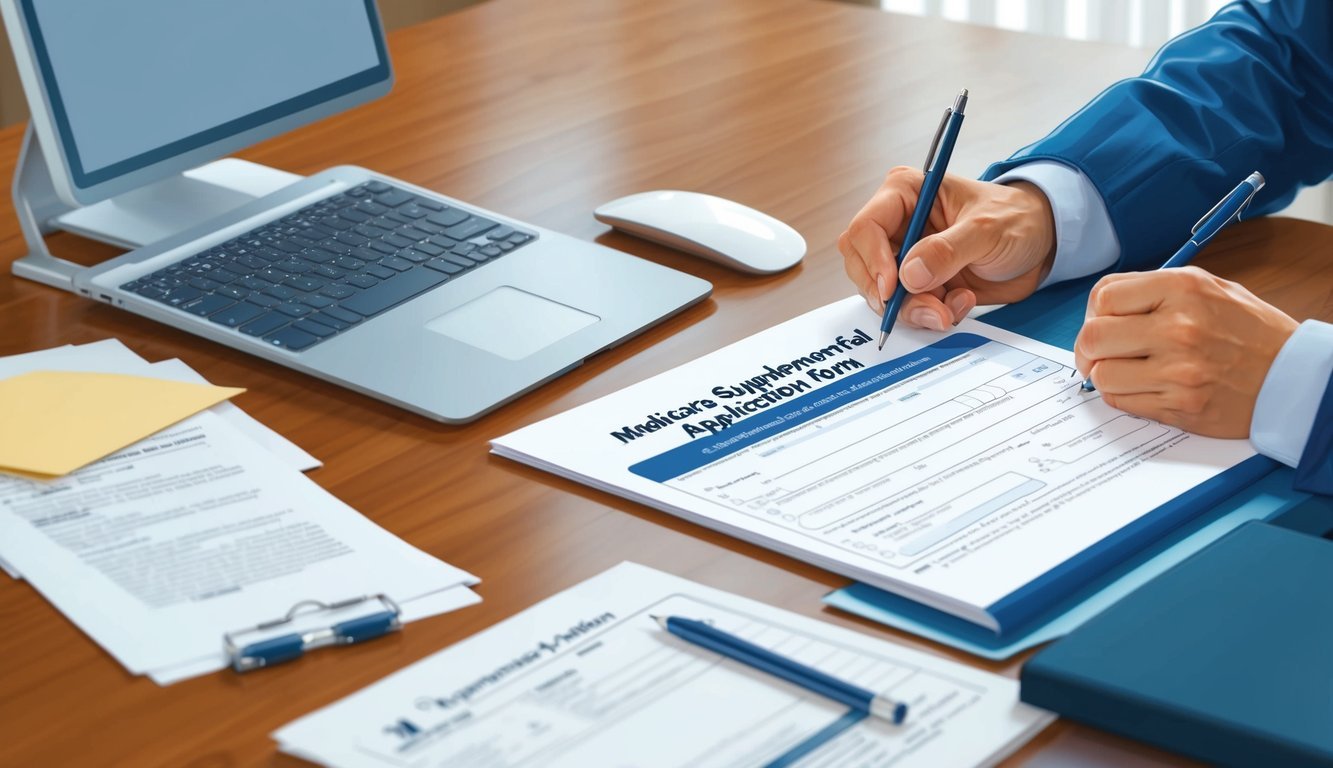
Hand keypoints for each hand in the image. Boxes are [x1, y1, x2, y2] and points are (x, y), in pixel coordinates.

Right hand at [839, 168, 1056, 329]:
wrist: (1042, 244)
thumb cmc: (1016, 219)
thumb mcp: (987, 229)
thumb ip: (947, 250)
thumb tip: (908, 274)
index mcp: (904, 194)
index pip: (865, 228)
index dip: (872, 261)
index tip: (893, 288)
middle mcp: (896, 225)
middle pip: (863, 266)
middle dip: (892, 295)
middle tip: (929, 308)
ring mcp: (904, 256)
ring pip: (881, 294)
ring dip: (914, 309)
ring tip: (949, 308)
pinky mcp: (917, 283)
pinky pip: (906, 308)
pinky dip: (929, 314)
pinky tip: (959, 302)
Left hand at [1075, 267, 1298, 437]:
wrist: (1291, 375)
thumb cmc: (1248, 330)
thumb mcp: (1207, 288)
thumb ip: (1154, 290)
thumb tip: (1102, 306)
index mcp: (1182, 289)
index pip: (1104, 296)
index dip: (1094, 312)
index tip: (1101, 322)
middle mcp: (1178, 328)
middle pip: (1093, 337)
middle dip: (1089, 348)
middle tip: (1099, 354)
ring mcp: (1179, 370)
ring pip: (1102, 374)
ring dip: (1106, 374)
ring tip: (1126, 371)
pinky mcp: (1181, 405)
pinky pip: (1122, 401)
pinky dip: (1124, 395)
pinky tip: (1143, 387)